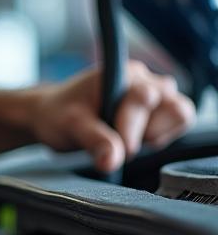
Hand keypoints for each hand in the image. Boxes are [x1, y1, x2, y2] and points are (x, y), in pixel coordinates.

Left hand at [28, 61, 194, 171]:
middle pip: (175, 107)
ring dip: (155, 133)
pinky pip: (176, 125)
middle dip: (148, 131)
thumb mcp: (71, 126)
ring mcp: (155, 94)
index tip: (115, 144)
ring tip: (125, 138)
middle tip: (121, 142)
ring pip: (180, 114)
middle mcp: (145, 79)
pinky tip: (131, 138)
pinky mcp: (158, 111)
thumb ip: (94, 140)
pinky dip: (158, 137)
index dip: (132, 126)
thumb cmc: (60, 114)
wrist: (53, 116)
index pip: (147, 98)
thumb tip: (112, 160)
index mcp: (124, 74)